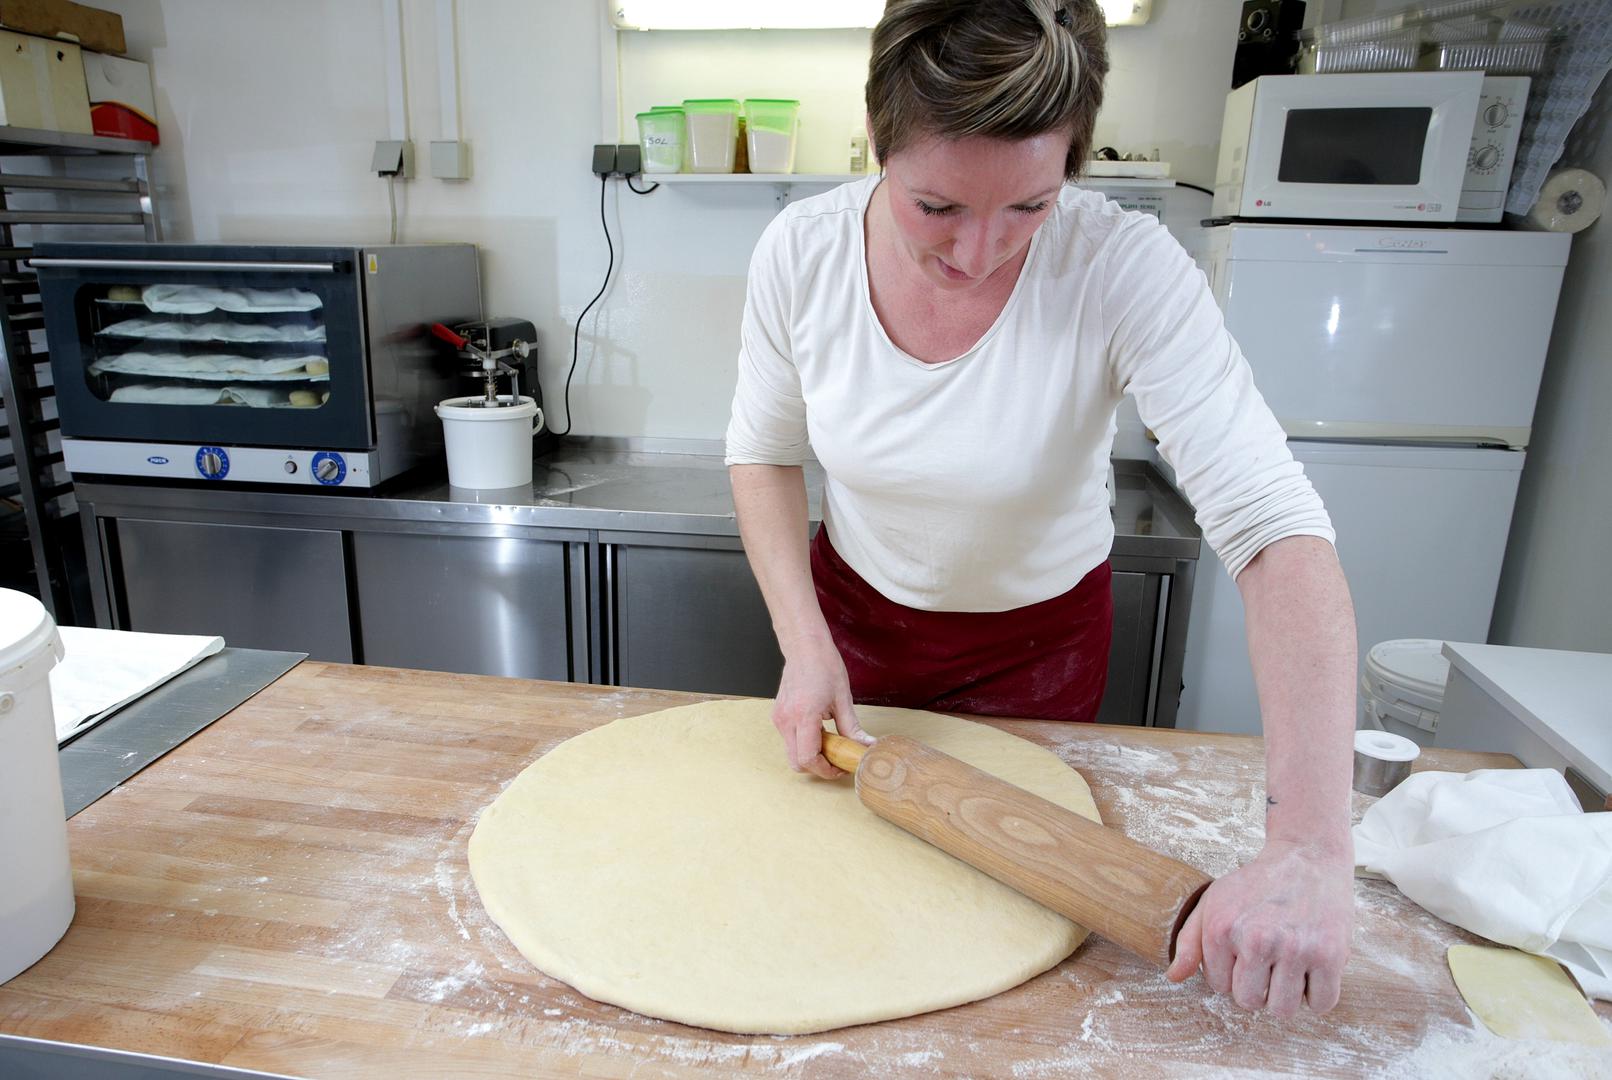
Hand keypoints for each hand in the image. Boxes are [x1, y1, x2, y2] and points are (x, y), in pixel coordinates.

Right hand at [771, 634, 873, 778]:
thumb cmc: (824, 666)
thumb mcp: (843, 699)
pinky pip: (790, 740)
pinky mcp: (778, 716)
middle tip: (837, 759)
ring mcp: (779, 719)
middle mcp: (786, 720)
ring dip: (811, 755)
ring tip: (830, 741)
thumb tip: (867, 746)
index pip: (808, 758)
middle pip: (797, 763)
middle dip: (818, 767)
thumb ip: (853, 728)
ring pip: (792, 753)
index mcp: (804, 715)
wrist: (804, 647)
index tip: (841, 767)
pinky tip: (819, 731)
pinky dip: (804, 743)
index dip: (826, 770)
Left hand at [1165, 839, 1353, 1015]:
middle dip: (1257, 986)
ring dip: (1286, 995)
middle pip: (1249, 1002)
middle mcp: (1257, 939)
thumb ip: (1189, 942)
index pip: (1219, 987)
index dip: (1232, 971)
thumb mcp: (1214, 902)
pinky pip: (1321, 1004)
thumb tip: (1173, 978)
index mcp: (1221, 928)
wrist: (1307, 858)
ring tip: (1289, 964)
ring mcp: (1295, 948)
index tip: (1244, 949)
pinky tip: (1312, 966)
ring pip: (1282, 1010)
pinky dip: (1318, 994)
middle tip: (1269, 957)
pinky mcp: (1330, 955)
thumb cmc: (1257, 885)